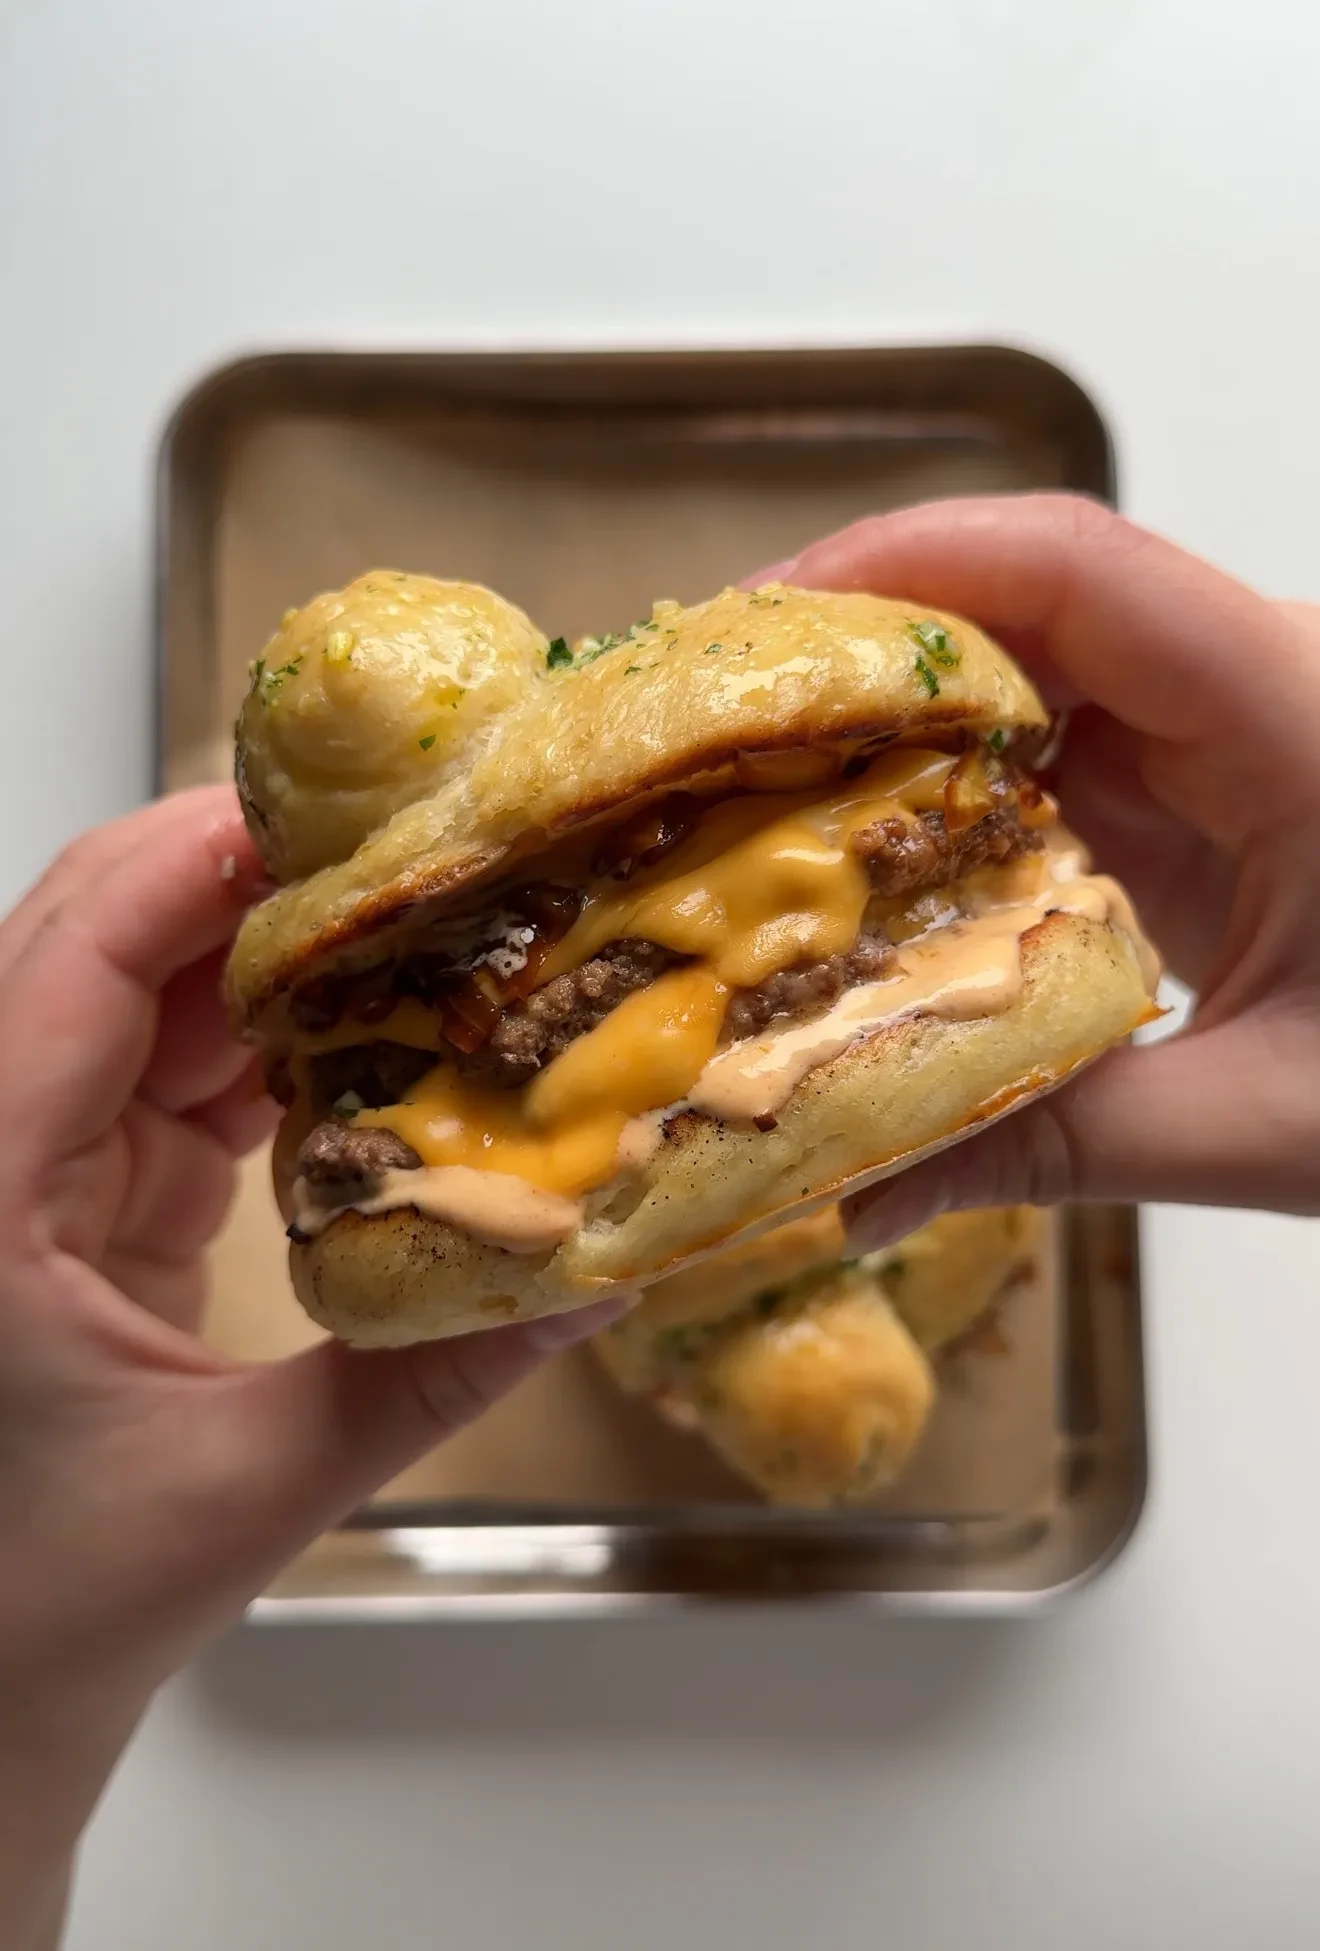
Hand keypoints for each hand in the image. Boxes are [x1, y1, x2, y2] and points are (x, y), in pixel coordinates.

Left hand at [0, 788, 616, 1948]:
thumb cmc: (41, 1613)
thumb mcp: (248, 1492)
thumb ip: (425, 1379)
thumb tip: (588, 1281)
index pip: (71, 958)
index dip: (188, 860)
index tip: (319, 810)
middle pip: (95, 940)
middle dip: (235, 875)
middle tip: (387, 834)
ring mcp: (23, 1168)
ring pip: (133, 995)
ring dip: (258, 954)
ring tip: (398, 916)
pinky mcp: (75, 1198)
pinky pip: (163, 1070)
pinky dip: (258, 1039)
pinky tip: (356, 1032)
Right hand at [755, 495, 1319, 1245]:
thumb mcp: (1274, 1122)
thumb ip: (1055, 1147)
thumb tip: (849, 1194)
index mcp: (1301, 714)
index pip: (1080, 567)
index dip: (905, 565)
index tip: (763, 628)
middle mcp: (1265, 691)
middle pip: (1036, 608)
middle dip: (865, 658)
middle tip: (716, 734)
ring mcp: (1241, 741)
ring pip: (1041, 686)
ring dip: (902, 740)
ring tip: (754, 804)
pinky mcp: (1221, 803)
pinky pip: (1068, 766)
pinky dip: (962, 809)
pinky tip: (872, 874)